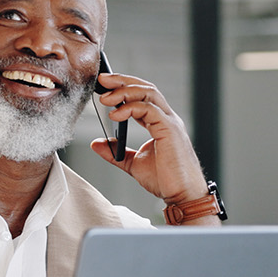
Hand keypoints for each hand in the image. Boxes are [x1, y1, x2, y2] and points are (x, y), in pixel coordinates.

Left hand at [89, 72, 207, 205]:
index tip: (103, 85)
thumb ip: (116, 152)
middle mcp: (167, 118)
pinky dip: (130, 108)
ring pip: (149, 94)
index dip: (123, 87)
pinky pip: (150, 110)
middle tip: (102, 80)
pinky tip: (115, 115)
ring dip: (124, 91)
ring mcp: (170, 122)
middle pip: (146, 88)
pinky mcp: (170, 130)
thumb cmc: (165, 180)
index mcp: (160, 122)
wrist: (182, 196)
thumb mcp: (133, 163)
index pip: (142, 96)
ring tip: (105, 98)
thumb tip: (96, 143)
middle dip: (122, 81)